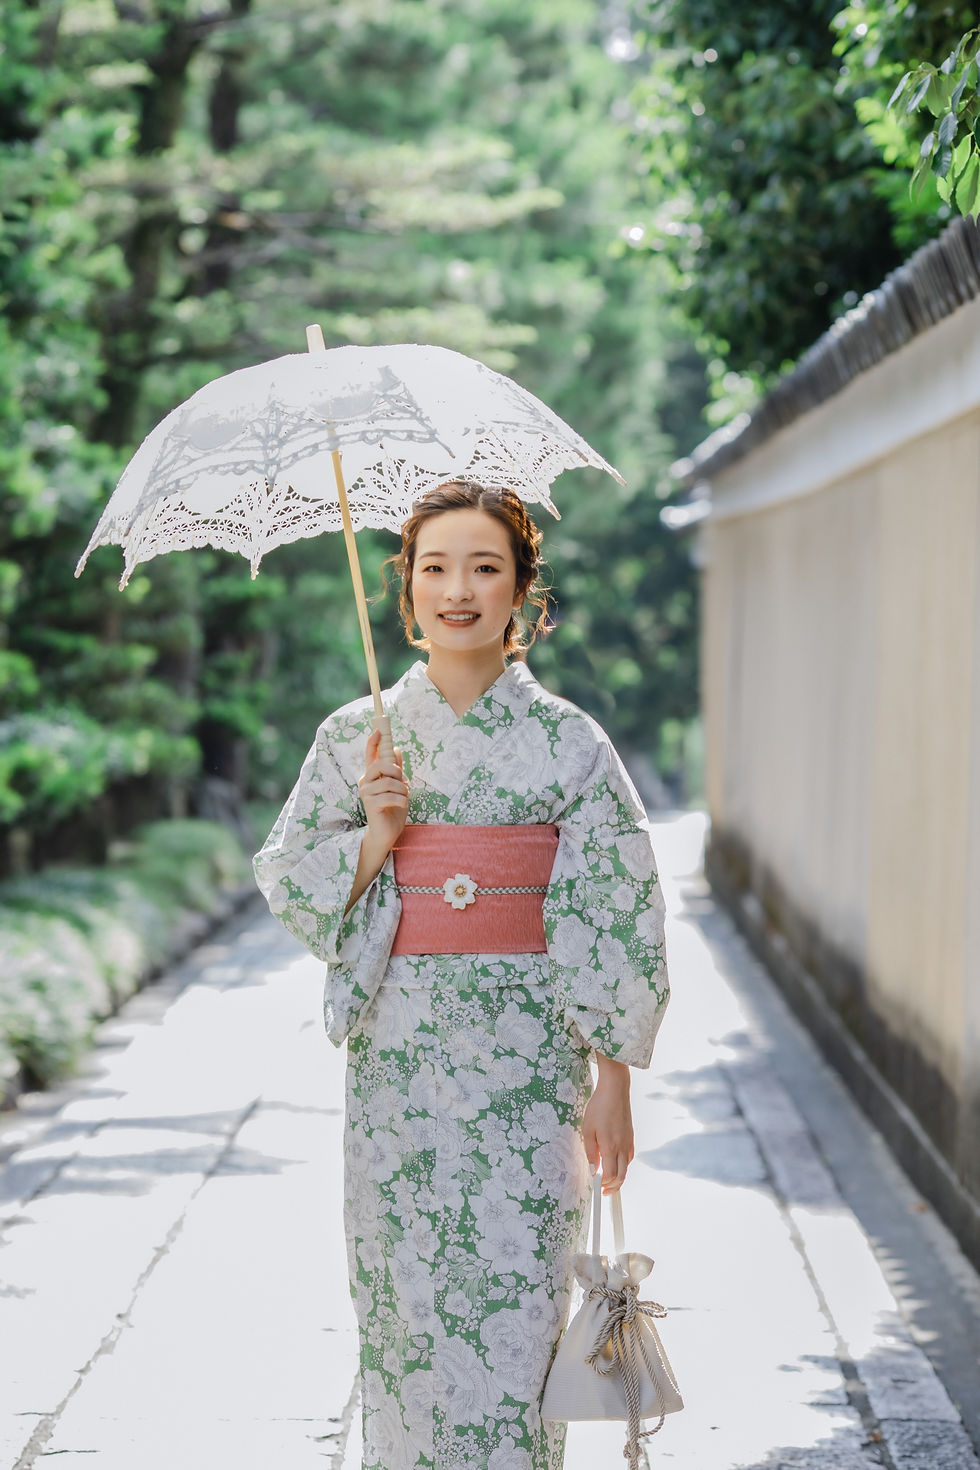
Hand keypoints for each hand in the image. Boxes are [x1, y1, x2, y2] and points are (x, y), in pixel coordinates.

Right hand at [357, 727, 408, 851]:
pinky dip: (402, 800)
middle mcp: (365, 782)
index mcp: (371, 776)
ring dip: (403, 790)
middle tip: (402, 782)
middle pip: (380, 765)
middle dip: (396, 771)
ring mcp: (366, 793)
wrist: (387, 834)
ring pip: (390, 781)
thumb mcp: (398, 787)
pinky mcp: (371, 804)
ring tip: (403, 798)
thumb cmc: (392, 810)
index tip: (378, 730)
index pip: (370, 755)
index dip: (373, 741)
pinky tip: (401, 806)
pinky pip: (391, 796)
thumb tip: (397, 749)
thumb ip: (396, 770)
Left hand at [582, 1055, 633, 1192]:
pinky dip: (623, 1165)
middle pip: (622, 1176)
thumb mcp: (587, 1129)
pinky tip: (615, 1162)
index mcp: (610, 1146)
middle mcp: (622, 1147)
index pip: (611, 1175)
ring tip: (607, 1180)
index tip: (597, 1189)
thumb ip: (590, 1152)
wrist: (615, 1090)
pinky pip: (629, 1157)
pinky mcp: (631, 1137)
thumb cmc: (599, 1107)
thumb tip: (593, 1169)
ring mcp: (629, 1142)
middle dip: (613, 1187)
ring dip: (619, 1177)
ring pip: (627, 1167)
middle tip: (604, 1191)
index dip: (604, 1185)